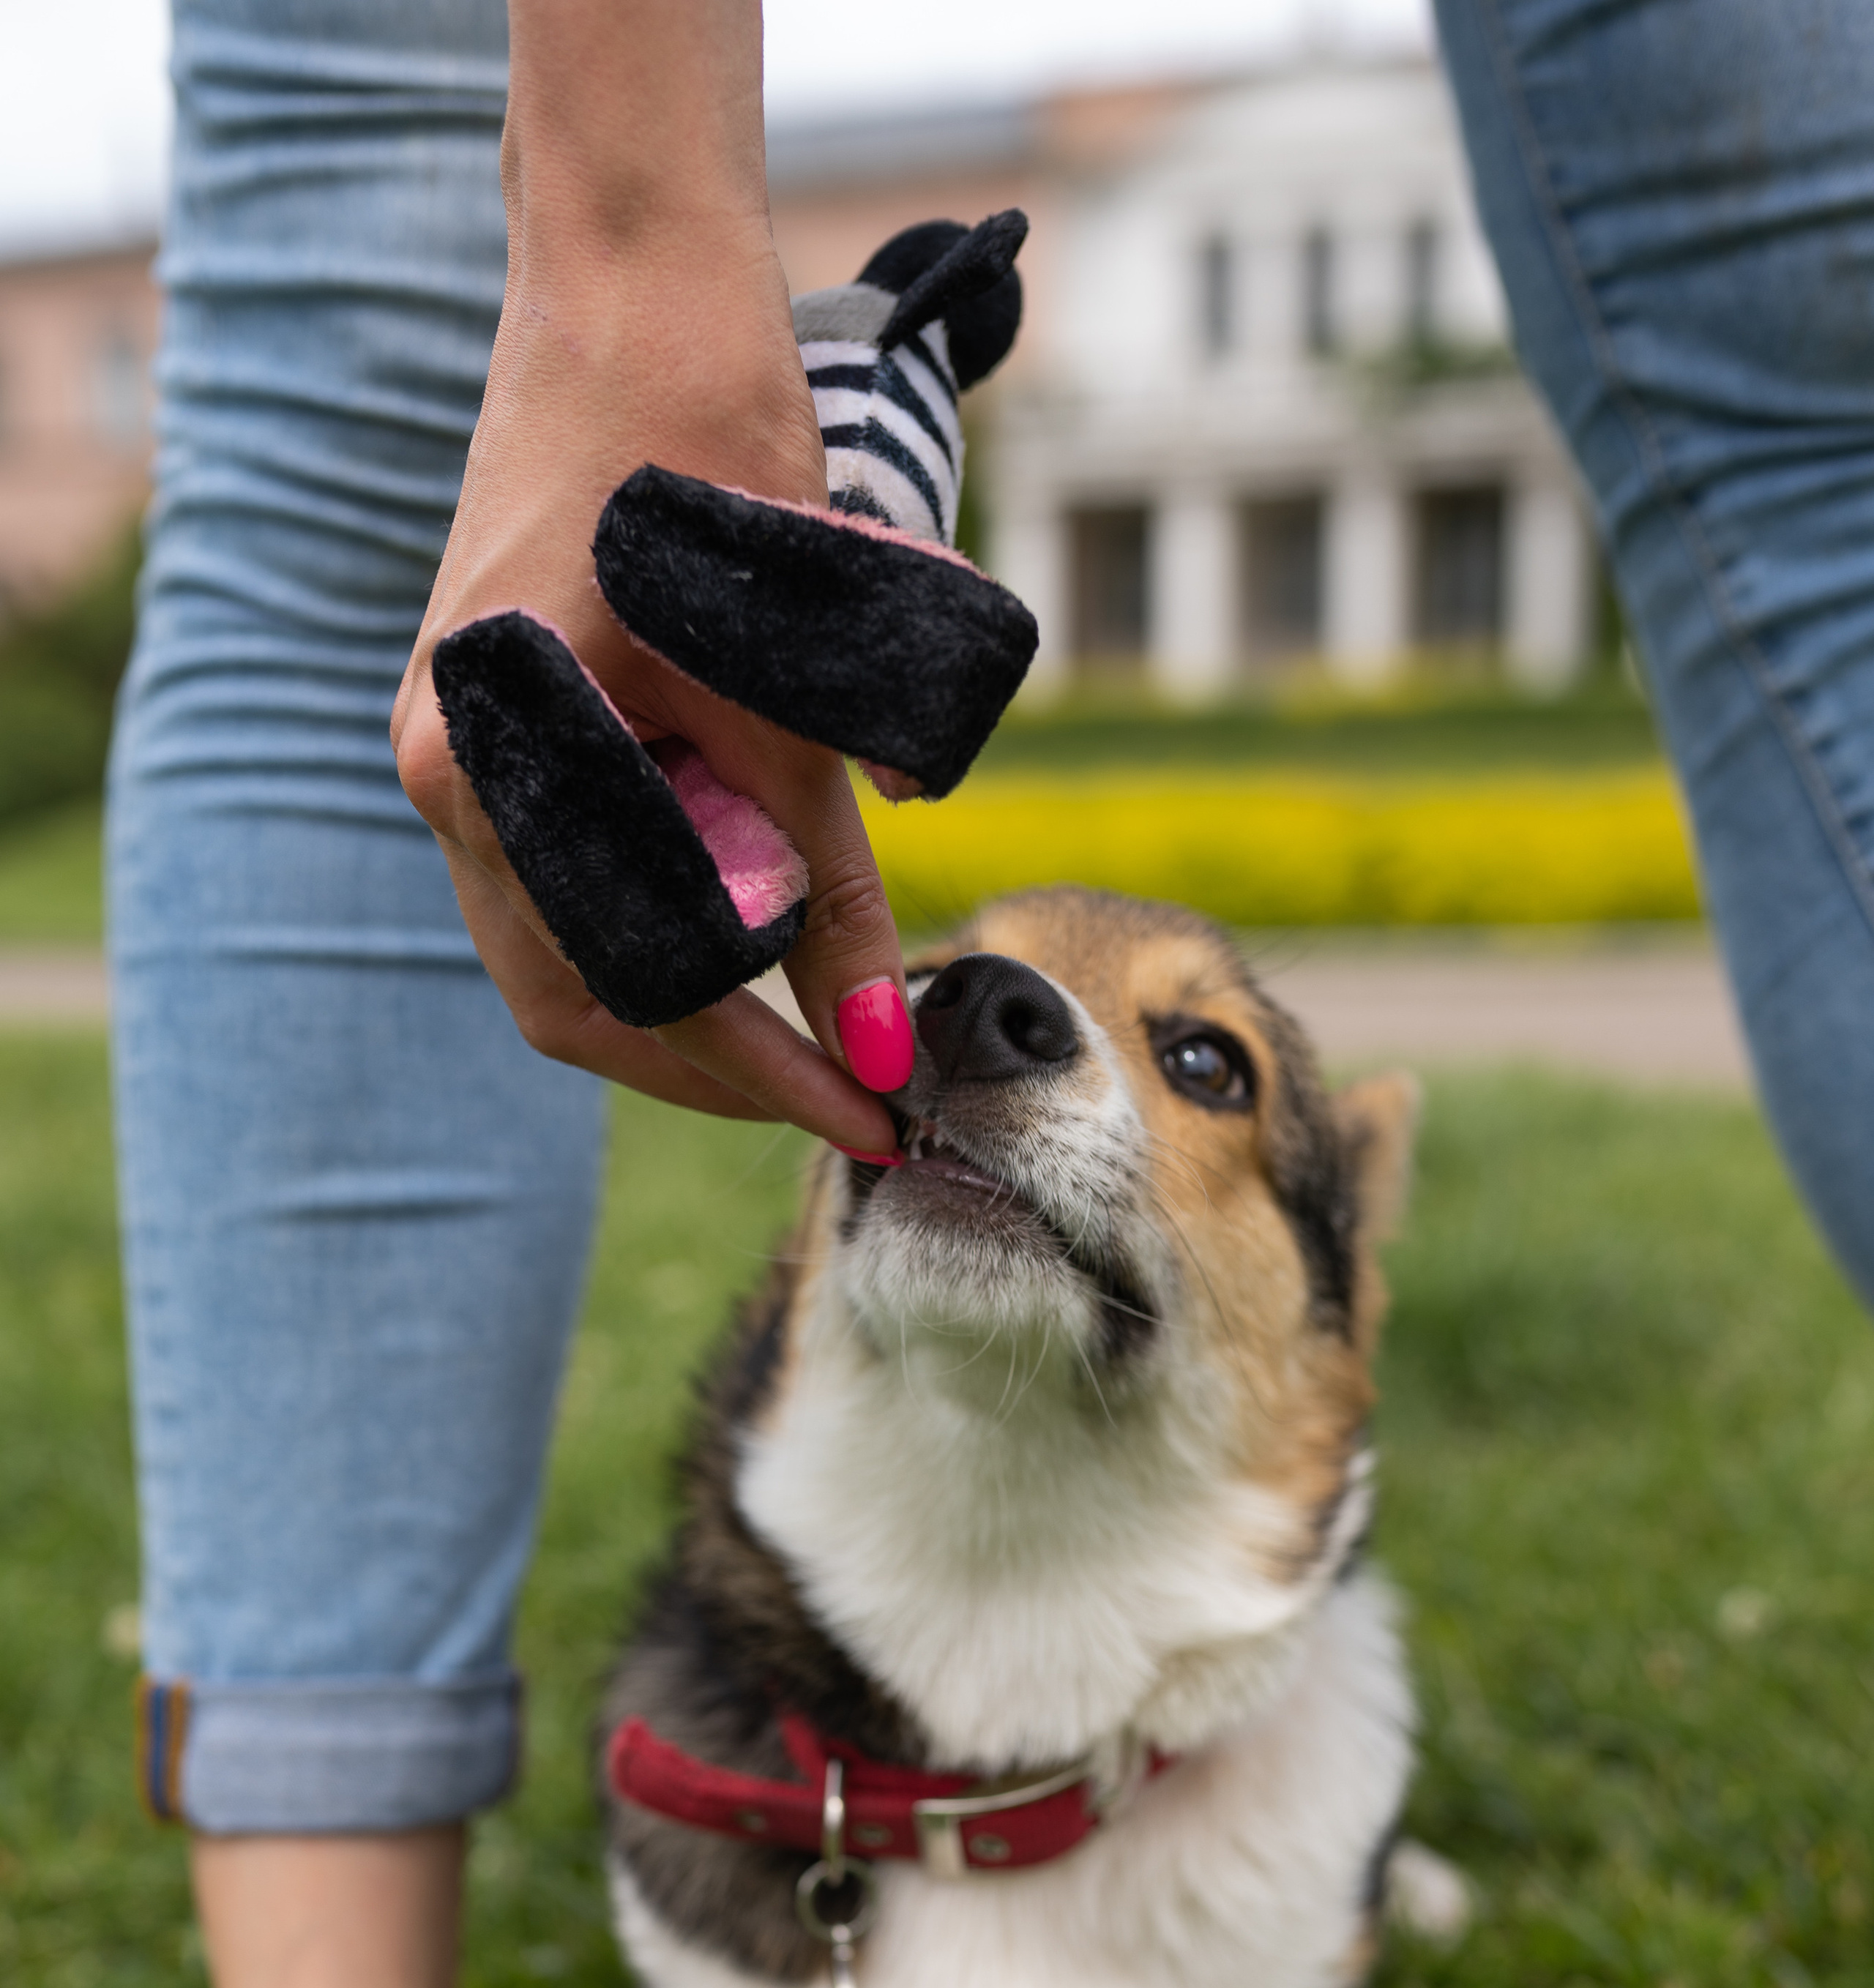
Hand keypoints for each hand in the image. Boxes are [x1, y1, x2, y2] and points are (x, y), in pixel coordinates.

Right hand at [390, 4, 907, 1151]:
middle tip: (844, 1094)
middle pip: (571, 997)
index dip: (754, 1077)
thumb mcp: (792, 701)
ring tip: (813, 1028)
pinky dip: (665, 914)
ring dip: (688, 998)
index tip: (864, 1118)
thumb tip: (875, 1045)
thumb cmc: (706, 459)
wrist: (637, 291)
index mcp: (484, 771)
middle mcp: (444, 773)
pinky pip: (573, 867)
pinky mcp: (500, 715)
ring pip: (569, 944)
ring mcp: (459, 746)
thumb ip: (828, 888)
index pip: (618, 997)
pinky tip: (752, 924)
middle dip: (714, 1062)